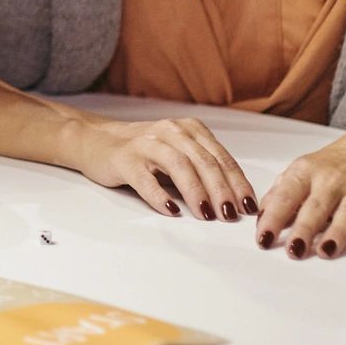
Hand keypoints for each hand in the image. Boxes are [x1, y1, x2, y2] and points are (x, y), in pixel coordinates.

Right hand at [69, 114, 259, 221]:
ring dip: (196, 192)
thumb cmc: (144, 152)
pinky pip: (145, 179)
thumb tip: (235, 200)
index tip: (248, 206)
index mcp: (190, 130)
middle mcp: (171, 131)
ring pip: (179, 166)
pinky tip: (171, 210)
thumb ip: (202, 167)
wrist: (97, 140)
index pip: (220, 157)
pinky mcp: (125, 159)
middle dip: (222, 190)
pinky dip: (160, 196)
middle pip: (204, 161)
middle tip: (231, 214)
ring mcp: (147, 143)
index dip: (237, 182)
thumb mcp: (179, 152)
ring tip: (207, 214)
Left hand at [254, 125, 345, 257]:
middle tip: (293, 250)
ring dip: (337, 233)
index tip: (263, 238)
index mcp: (306, 172)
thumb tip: (260, 218)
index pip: (286, 195)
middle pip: (316, 207)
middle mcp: (331, 181)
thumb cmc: (331, 164)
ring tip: (326, 251)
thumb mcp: (300, 171)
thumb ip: (279, 193)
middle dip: (304, 229)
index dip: (273, 217)